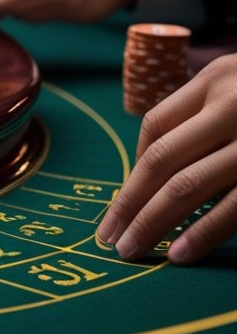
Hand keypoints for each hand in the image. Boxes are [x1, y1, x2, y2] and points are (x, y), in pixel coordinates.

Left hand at [96, 54, 236, 263]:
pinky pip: (236, 205)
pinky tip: (183, 253)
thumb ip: (206, 120)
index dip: (133, 171)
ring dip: (155, 222)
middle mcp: (236, 104)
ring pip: (189, 185)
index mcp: (219, 79)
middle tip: (109, 240)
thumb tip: (152, 178)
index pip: (155, 128)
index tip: (119, 207)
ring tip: (135, 252)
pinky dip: (204, 232)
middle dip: (129, 204)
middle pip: (162, 160)